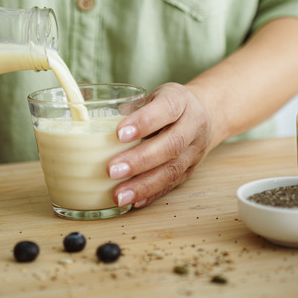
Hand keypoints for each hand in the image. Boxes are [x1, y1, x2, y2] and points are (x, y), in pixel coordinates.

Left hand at [108, 82, 216, 207]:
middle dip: (139, 160)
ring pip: (172, 170)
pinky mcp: (191, 171)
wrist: (205, 115)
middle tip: (111, 170)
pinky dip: (151, 194)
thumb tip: (92, 124)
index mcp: (180, 101)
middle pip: (171, 145)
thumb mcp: (153, 96)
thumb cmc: (167, 105)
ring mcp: (194, 151)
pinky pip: (172, 185)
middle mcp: (192, 125)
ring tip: (119, 195)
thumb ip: (130, 108)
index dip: (143, 122)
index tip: (118, 133)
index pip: (165, 109)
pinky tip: (134, 202)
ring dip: (143, 185)